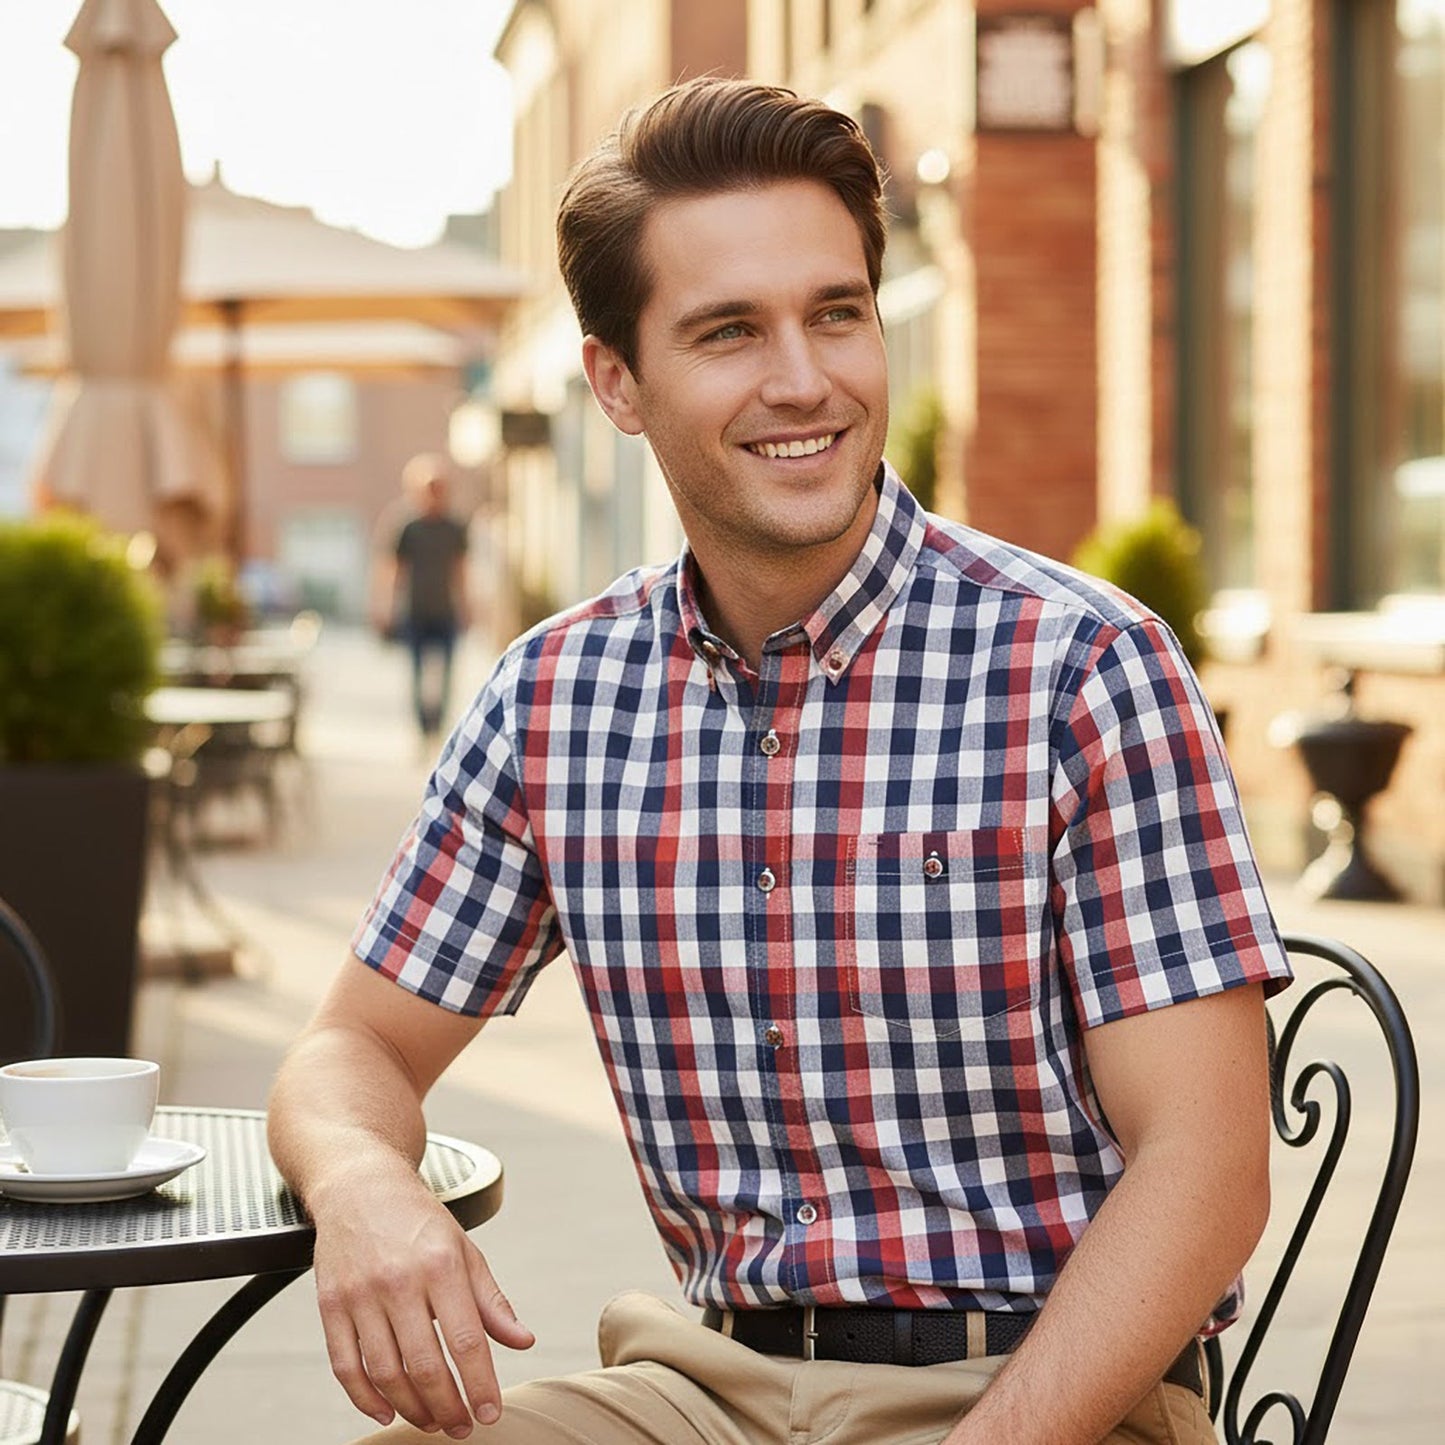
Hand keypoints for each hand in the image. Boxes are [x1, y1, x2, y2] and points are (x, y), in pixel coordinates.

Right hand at [310, 1164, 533, 1435]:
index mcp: (441, 1265)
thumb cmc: (418, 1220)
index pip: (465, 1340)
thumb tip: (522, 1342)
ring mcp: (361, 1294)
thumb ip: (492, 1301)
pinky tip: (387, 1409)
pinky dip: (365, 1398)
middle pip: (424, 1364)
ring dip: (411, 1408)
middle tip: (460, 1426)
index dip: (480, 1384)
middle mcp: (400, 1280)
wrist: (360, 1185)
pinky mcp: (330, 1304)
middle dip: (447, 1406)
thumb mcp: (464, 1249)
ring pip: (385, 1372)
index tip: (490, 1413)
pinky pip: (346, 1366)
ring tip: (431, 1420)